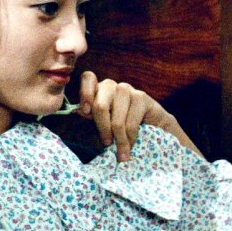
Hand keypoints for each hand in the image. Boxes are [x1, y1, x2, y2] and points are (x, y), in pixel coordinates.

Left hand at [77, 71, 202, 160]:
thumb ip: (92, 118)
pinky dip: (130, 138)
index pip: (88, 78)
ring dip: (119, 138)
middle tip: (106, 144)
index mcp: (98, 90)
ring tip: (121, 152)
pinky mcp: (141, 97)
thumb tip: (78, 113)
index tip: (85, 112)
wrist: (153, 130)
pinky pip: (131, 123)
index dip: (85, 94)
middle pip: (100, 105)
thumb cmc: (122, 129)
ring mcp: (127, 90)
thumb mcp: (103, 125)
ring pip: (116, 117)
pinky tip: (131, 146)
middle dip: (103, 129)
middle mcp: (112, 86)